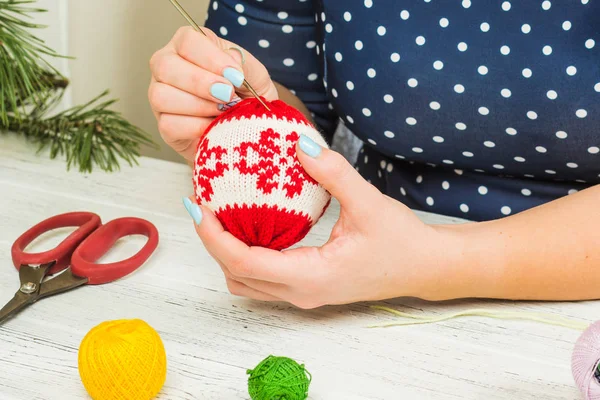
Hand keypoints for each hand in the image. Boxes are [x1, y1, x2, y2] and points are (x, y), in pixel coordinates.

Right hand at [148, 27, 277, 160]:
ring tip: (222, 111)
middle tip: (228, 94)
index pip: (186, 40)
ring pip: (160, 96)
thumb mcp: (254, 76)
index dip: (210, 58)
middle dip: (200, 82)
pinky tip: (213, 127)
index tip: (235, 76)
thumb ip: (245, 64)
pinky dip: (195, 127)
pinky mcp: (164, 126)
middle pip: (164, 65)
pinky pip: (168, 124)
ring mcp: (160, 97)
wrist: (247, 130)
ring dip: (197, 105)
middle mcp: (167, 67)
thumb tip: (231, 60)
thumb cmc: (246, 96)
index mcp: (188, 46)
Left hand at [183, 136, 461, 308]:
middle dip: (211, 242)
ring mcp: (303, 295)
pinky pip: (262, 278)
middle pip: (235, 275)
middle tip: (203, 204)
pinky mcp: (307, 288)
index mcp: (310, 277)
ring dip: (226, 252)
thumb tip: (299, 143)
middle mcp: (300, 293)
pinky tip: (251, 225)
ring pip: (246, 282)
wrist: (425, 268)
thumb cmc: (402, 241)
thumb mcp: (369, 203)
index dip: (212, 235)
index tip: (197, 204)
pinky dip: (245, 256)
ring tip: (221, 214)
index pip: (243, 262)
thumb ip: (333, 173)